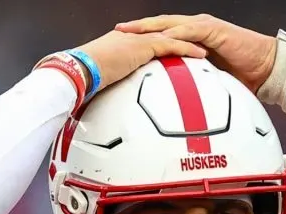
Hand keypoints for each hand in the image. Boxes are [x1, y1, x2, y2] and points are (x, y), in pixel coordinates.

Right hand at [75, 30, 207, 91]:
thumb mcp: (101, 84)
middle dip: (181, 39)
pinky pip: (172, 44)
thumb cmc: (83, 80)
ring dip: (190, 42)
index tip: (177, 52)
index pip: (148, 42)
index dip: (165, 45)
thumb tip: (113, 107)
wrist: (79, 72)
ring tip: (205, 49)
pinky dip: (188, 48)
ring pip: (171, 37)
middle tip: (197, 45)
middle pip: (163, 35)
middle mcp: (131, 38)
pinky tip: (200, 54)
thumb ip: (112, 90)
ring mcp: (138, 39)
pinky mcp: (143, 45)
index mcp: (121, 44)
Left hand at [115, 14, 276, 92]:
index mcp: (190, 38)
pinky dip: (174, 33)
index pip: (160, 35)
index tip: (121, 44)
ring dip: (150, 27)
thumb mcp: (207, 81)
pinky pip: (189, 31)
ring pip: (170, 23)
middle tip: (118, 32)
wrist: (265, 68)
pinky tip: (161, 37)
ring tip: (133, 31)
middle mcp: (194, 29)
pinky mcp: (213, 30)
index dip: (141, 38)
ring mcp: (203, 27)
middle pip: (160, 25)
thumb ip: (191, 85)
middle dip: (138, 28)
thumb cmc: (240, 75)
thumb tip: (176, 103)